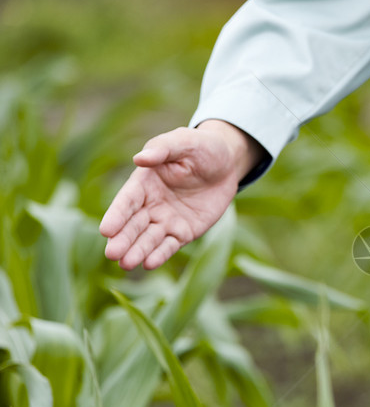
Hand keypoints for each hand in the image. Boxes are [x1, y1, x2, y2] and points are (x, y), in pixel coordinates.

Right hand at [100, 120, 263, 269]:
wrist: (227, 164)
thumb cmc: (202, 147)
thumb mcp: (184, 142)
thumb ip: (163, 149)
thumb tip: (140, 159)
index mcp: (144, 182)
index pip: (127, 201)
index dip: (117, 215)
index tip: (106, 230)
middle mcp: (151, 204)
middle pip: (134, 224)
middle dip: (123, 239)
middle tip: (112, 254)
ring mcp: (167, 220)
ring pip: (149, 238)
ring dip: (137, 251)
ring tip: (126, 264)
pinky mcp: (184, 232)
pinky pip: (170, 245)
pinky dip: (160, 254)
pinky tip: (149, 264)